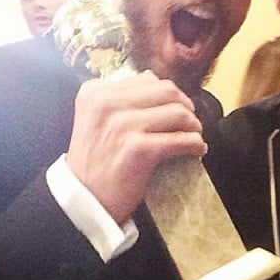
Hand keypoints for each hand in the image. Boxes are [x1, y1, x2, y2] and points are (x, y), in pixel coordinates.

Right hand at [65, 70, 207, 224]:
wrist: (83, 200)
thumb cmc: (94, 161)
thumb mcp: (96, 118)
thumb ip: (120, 99)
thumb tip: (157, 84)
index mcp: (95, 92)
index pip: (146, 79)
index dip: (167, 94)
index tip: (175, 107)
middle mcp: (106, 104)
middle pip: (166, 90)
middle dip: (185, 104)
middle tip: (190, 120)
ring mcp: (121, 125)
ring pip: (177, 112)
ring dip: (193, 124)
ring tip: (194, 134)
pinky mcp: (137, 149)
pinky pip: (180, 139)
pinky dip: (194, 143)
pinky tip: (197, 149)